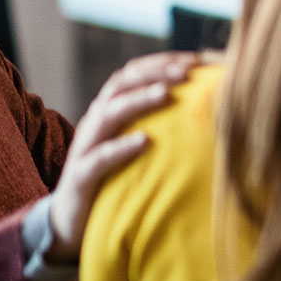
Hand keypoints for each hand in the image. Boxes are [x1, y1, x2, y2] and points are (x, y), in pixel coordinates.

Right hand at [45, 52, 198, 263]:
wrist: (72, 221)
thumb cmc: (116, 178)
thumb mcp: (139, 146)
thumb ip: (163, 126)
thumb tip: (209, 110)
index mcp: (111, 108)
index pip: (135, 72)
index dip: (164, 62)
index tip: (197, 59)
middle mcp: (97, 120)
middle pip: (122, 83)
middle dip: (155, 72)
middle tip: (187, 71)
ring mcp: (86, 146)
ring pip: (109, 112)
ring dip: (138, 100)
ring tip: (166, 94)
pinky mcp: (80, 176)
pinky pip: (98, 158)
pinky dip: (120, 147)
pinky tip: (144, 142)